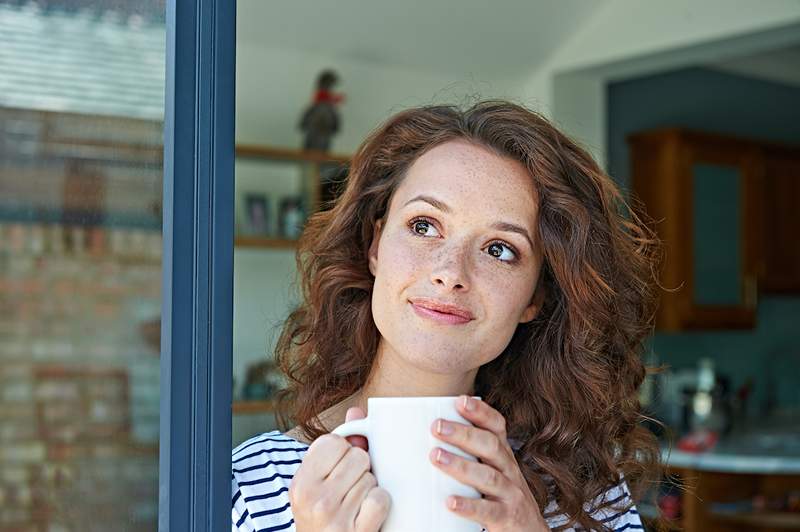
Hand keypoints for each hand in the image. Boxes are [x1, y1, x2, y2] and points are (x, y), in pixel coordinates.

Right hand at [290, 407, 390, 531]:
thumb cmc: (323, 515)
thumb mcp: (317, 483)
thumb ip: (335, 447)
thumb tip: (358, 412)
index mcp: (300, 482)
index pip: (333, 441)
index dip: (344, 451)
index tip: (338, 469)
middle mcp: (313, 498)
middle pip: (358, 457)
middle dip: (361, 470)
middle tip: (349, 490)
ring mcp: (334, 518)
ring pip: (371, 478)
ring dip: (370, 488)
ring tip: (356, 504)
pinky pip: (380, 499)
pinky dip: (380, 505)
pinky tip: (368, 514)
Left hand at [429, 395, 547, 531]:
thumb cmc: (503, 498)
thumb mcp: (492, 472)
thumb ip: (471, 456)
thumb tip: (430, 440)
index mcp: (504, 456)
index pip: (497, 428)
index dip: (481, 412)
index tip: (461, 400)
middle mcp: (510, 471)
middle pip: (490, 446)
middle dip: (464, 434)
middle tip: (437, 426)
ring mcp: (511, 494)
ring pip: (488, 476)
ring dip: (461, 465)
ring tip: (436, 456)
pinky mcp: (507, 518)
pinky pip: (489, 511)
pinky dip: (469, 505)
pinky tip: (450, 502)